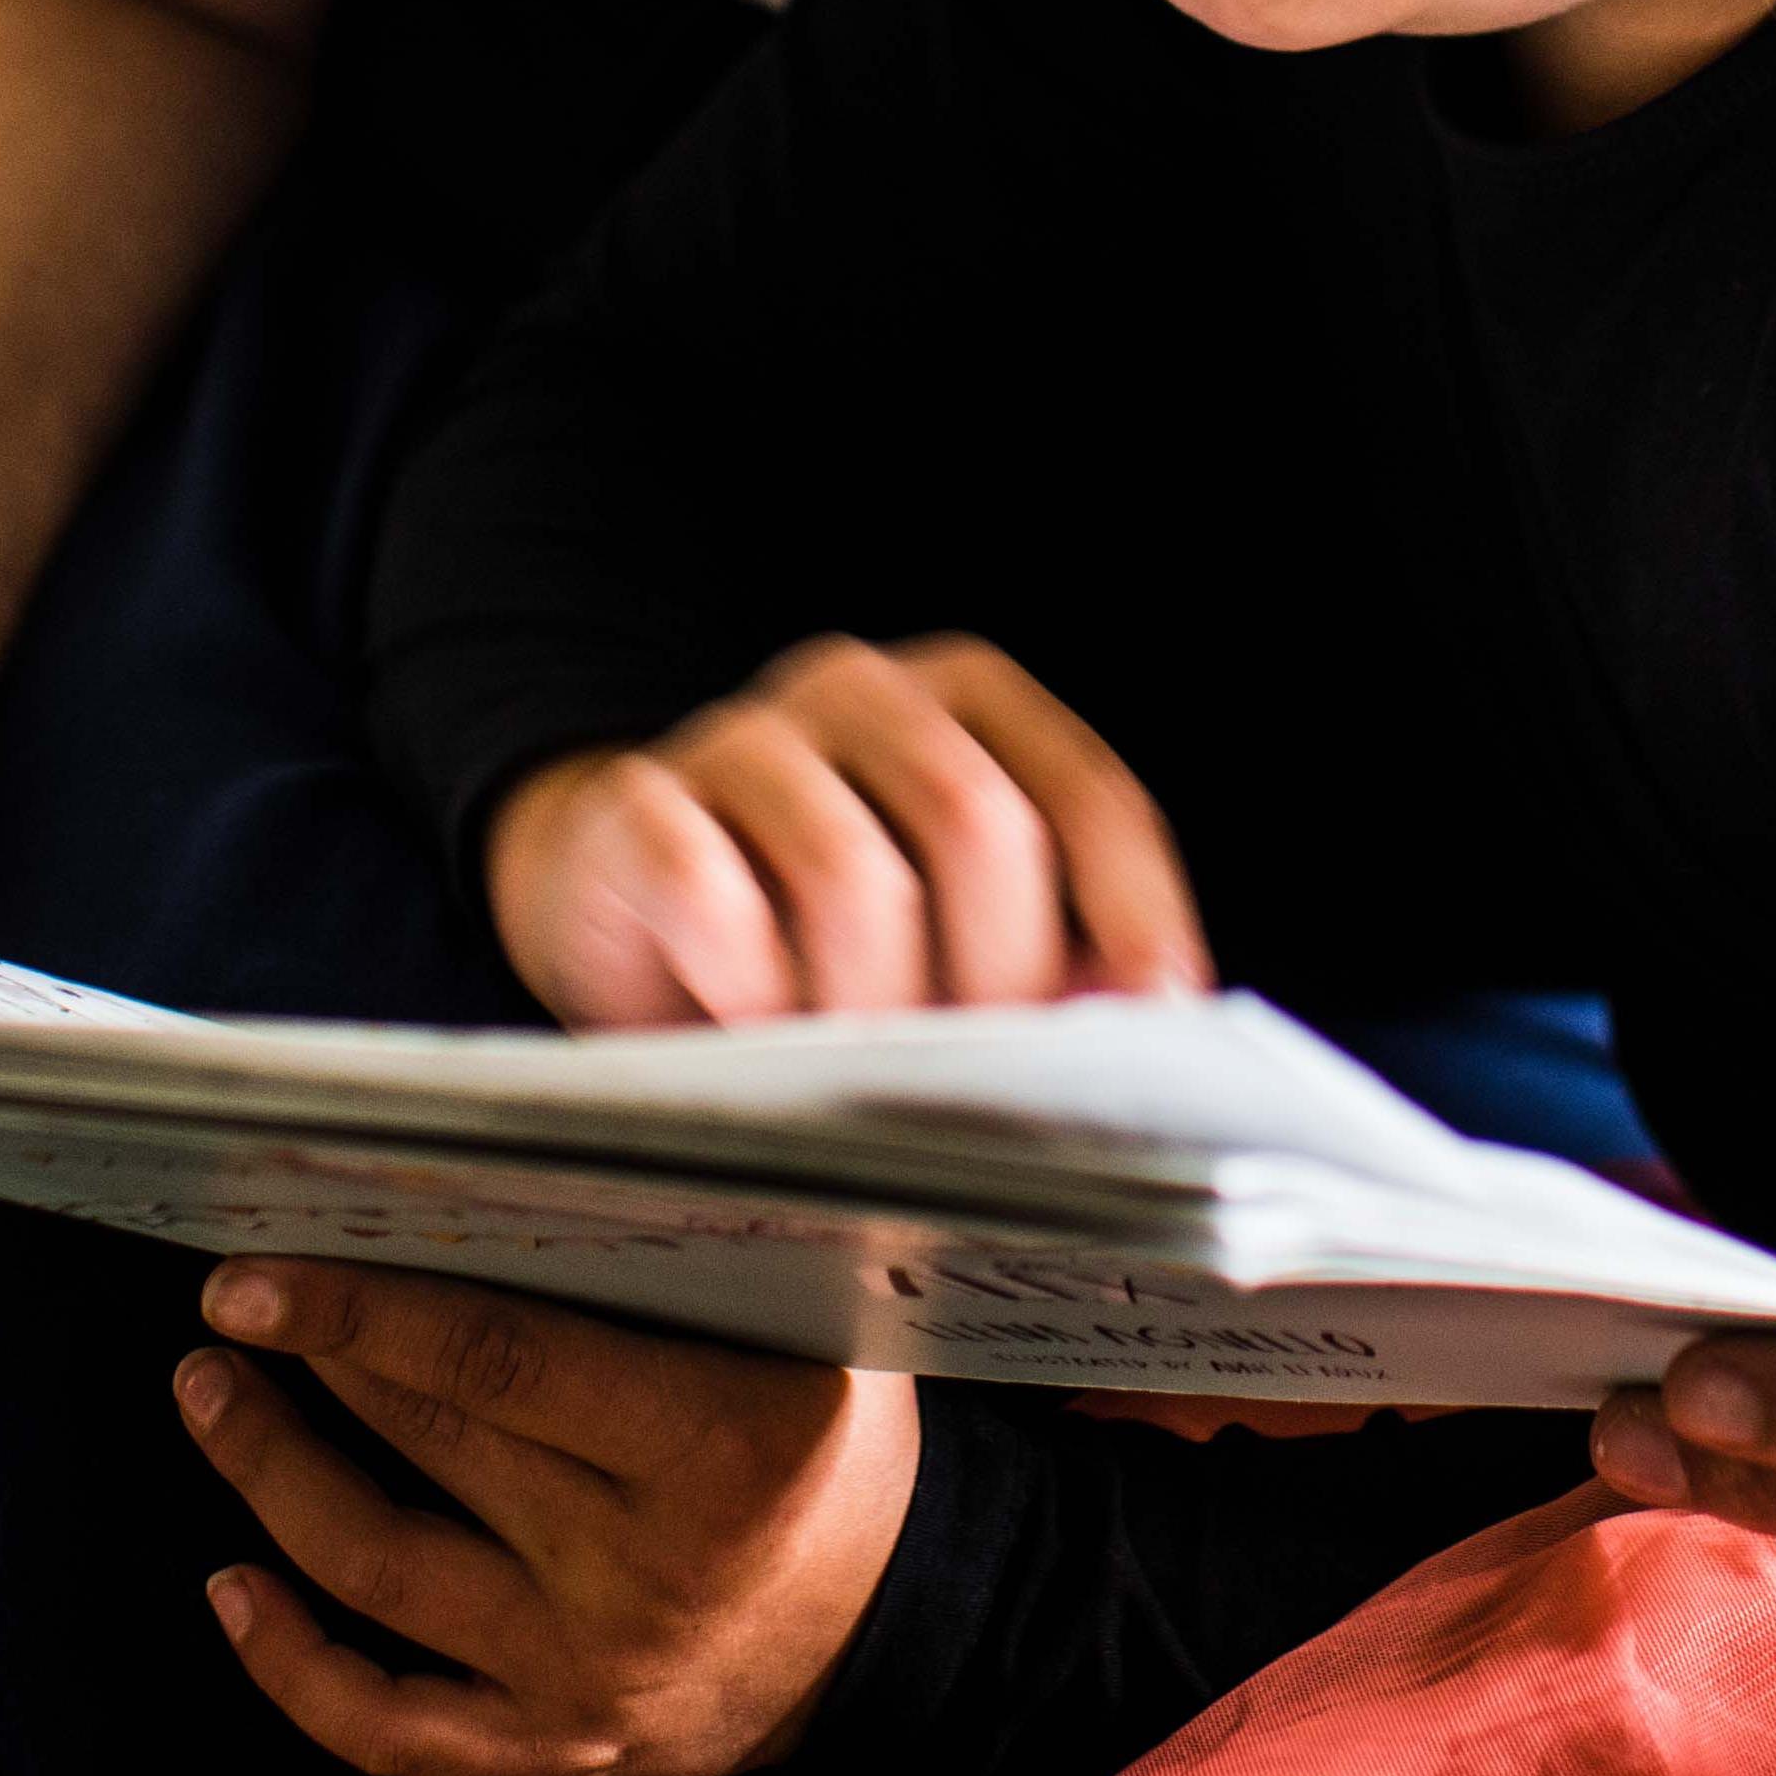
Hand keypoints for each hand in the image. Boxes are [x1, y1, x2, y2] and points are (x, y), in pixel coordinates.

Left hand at [177, 1253, 918, 1775]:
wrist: (889, 1620)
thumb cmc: (827, 1433)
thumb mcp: (806, 1320)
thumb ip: (688, 1241)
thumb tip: (556, 1120)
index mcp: (716, 1443)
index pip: (504, 1359)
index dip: (368, 1308)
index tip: (267, 1265)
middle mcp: (645, 1571)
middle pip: (432, 1443)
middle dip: (311, 1362)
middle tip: (230, 1293)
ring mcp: (589, 1675)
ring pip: (383, 1575)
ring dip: (273, 1477)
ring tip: (212, 1391)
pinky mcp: (552, 1748)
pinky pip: (389, 1728)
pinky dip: (292, 1666)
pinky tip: (232, 1587)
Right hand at [487, 630, 1211, 1024]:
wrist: (618, 883)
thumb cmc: (819, 925)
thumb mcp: (948, 926)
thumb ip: (1043, 955)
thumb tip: (1143, 1031)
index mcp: (969, 698)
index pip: (1087, 792)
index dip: (1133, 909)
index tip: (1157, 1017)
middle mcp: (863, 689)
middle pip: (978, 824)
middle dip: (997, 975)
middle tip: (981, 1085)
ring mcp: (744, 734)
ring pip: (852, 876)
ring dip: (869, 1008)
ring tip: (858, 1082)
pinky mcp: (640, 801)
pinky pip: (712, 895)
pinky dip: (749, 990)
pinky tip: (751, 1037)